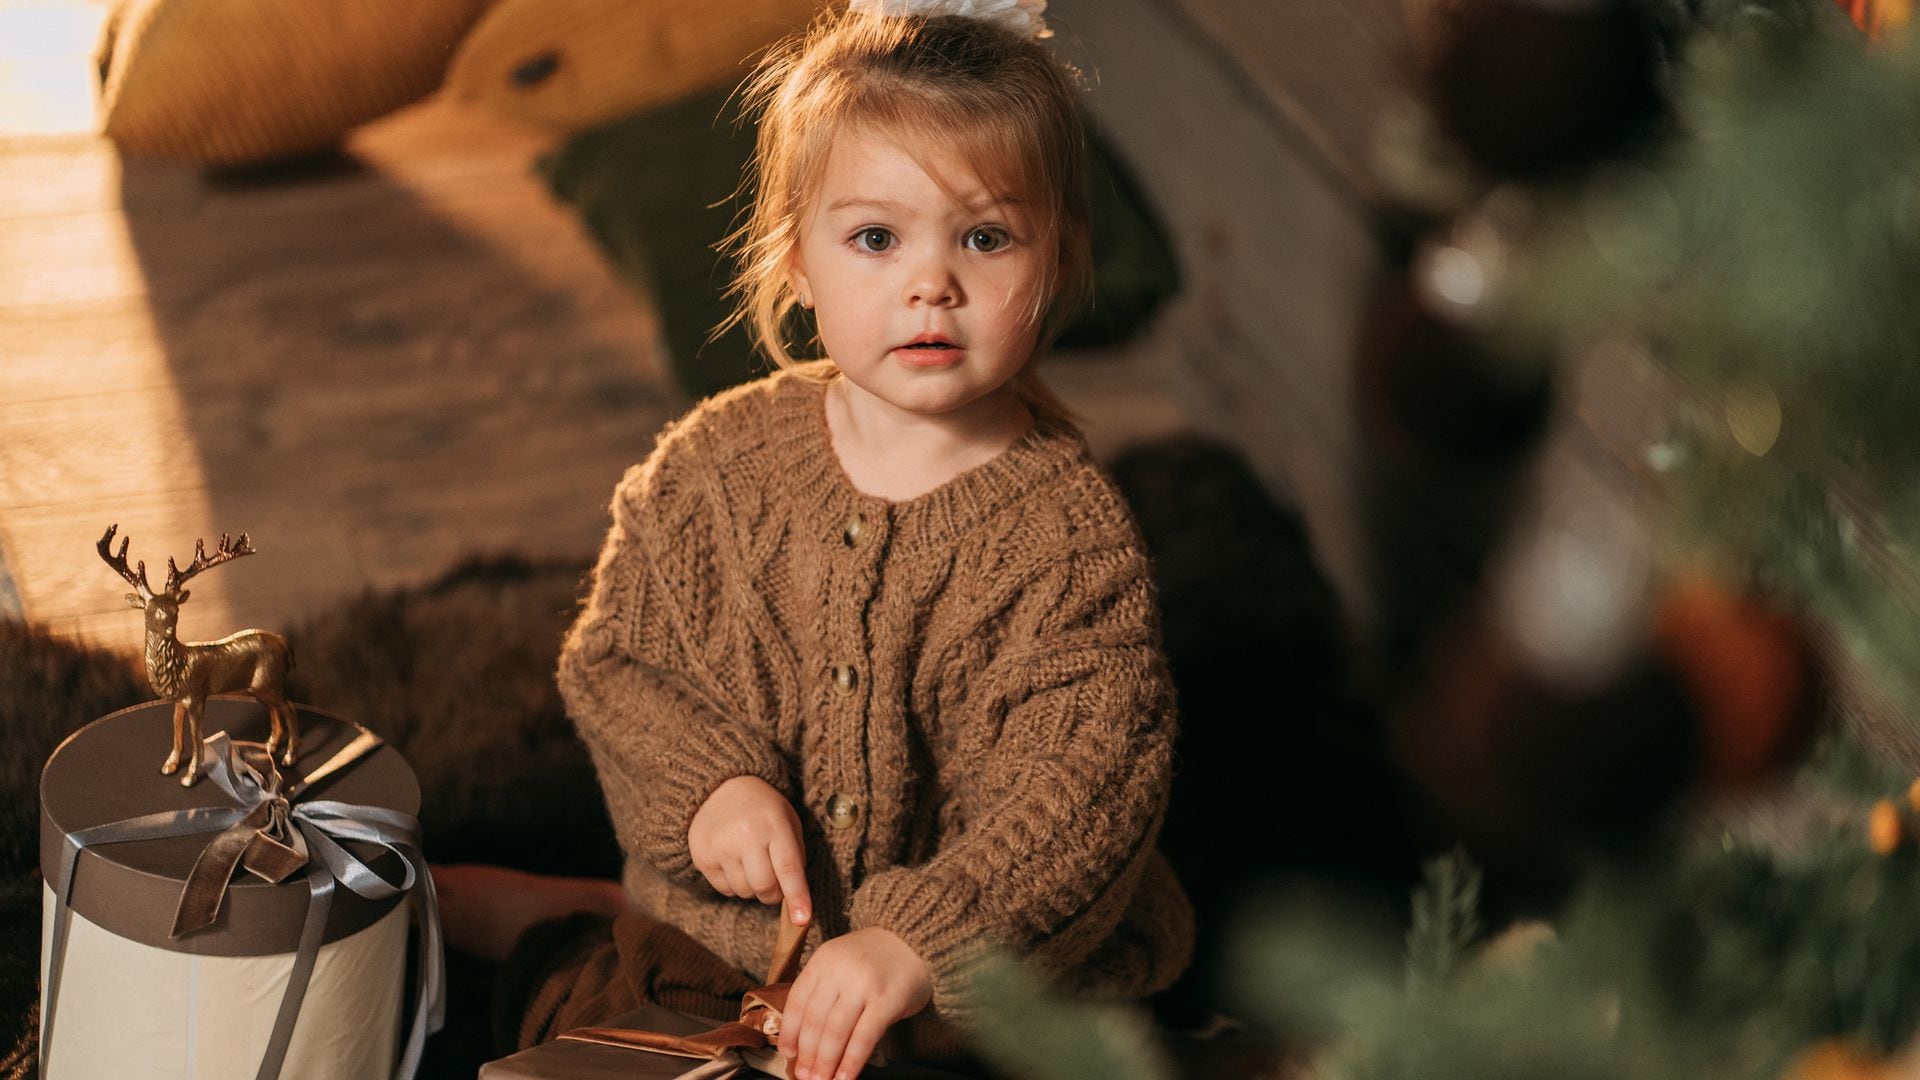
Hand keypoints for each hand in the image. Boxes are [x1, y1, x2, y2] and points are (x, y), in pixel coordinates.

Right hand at [687, 775, 812, 923]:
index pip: (788, 869)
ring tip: (753, 865)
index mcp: (774, 824)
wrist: (719, 788)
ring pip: (744, 892)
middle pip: (764, 887)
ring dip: (753, 889)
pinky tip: (735, 863)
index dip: (797, 897)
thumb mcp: (787, 821)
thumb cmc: (763, 809)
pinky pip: (725, 890)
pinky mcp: (702, 857)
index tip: (802, 919)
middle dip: (774, 895)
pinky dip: (735, 885)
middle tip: (776, 886)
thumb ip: (795, 856)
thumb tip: (796, 898)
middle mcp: (746, 835)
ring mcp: (721, 847)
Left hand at [778, 927, 932, 1079]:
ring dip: (826, 1062)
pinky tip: (845, 1077)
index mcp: (823, 960)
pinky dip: (852, 1061)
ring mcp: (864, 984)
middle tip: (804, 1076)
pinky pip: (864, 1037)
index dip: (790, 1032)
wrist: (913, 942)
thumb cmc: (872, 961)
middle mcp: (841, 969)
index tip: (788, 1054)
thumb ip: (822, 991)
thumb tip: (801, 1040)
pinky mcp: (887, 1000)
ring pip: (836, 1031)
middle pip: (815, 1019)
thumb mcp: (840, 963)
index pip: (798, 1001)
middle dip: (808, 1054)